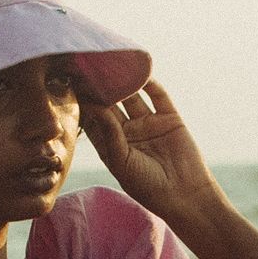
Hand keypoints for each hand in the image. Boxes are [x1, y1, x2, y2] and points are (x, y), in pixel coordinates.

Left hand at [84, 77, 220, 229]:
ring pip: (132, 96)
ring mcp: (148, 123)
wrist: (185, 195)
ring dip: (124, 81)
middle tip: (88, 66)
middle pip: (110, 103)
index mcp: (111, 145)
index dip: (84, 103)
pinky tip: (140, 70)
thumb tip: (93, 106)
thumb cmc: (148, 186)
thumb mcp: (122, 162)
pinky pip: (158, 96)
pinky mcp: (168, 118)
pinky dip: (150, 83)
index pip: (93, 119)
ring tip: (112, 63)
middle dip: (100, 87)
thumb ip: (108, 133)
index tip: (72, 84)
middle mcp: (127, 131)